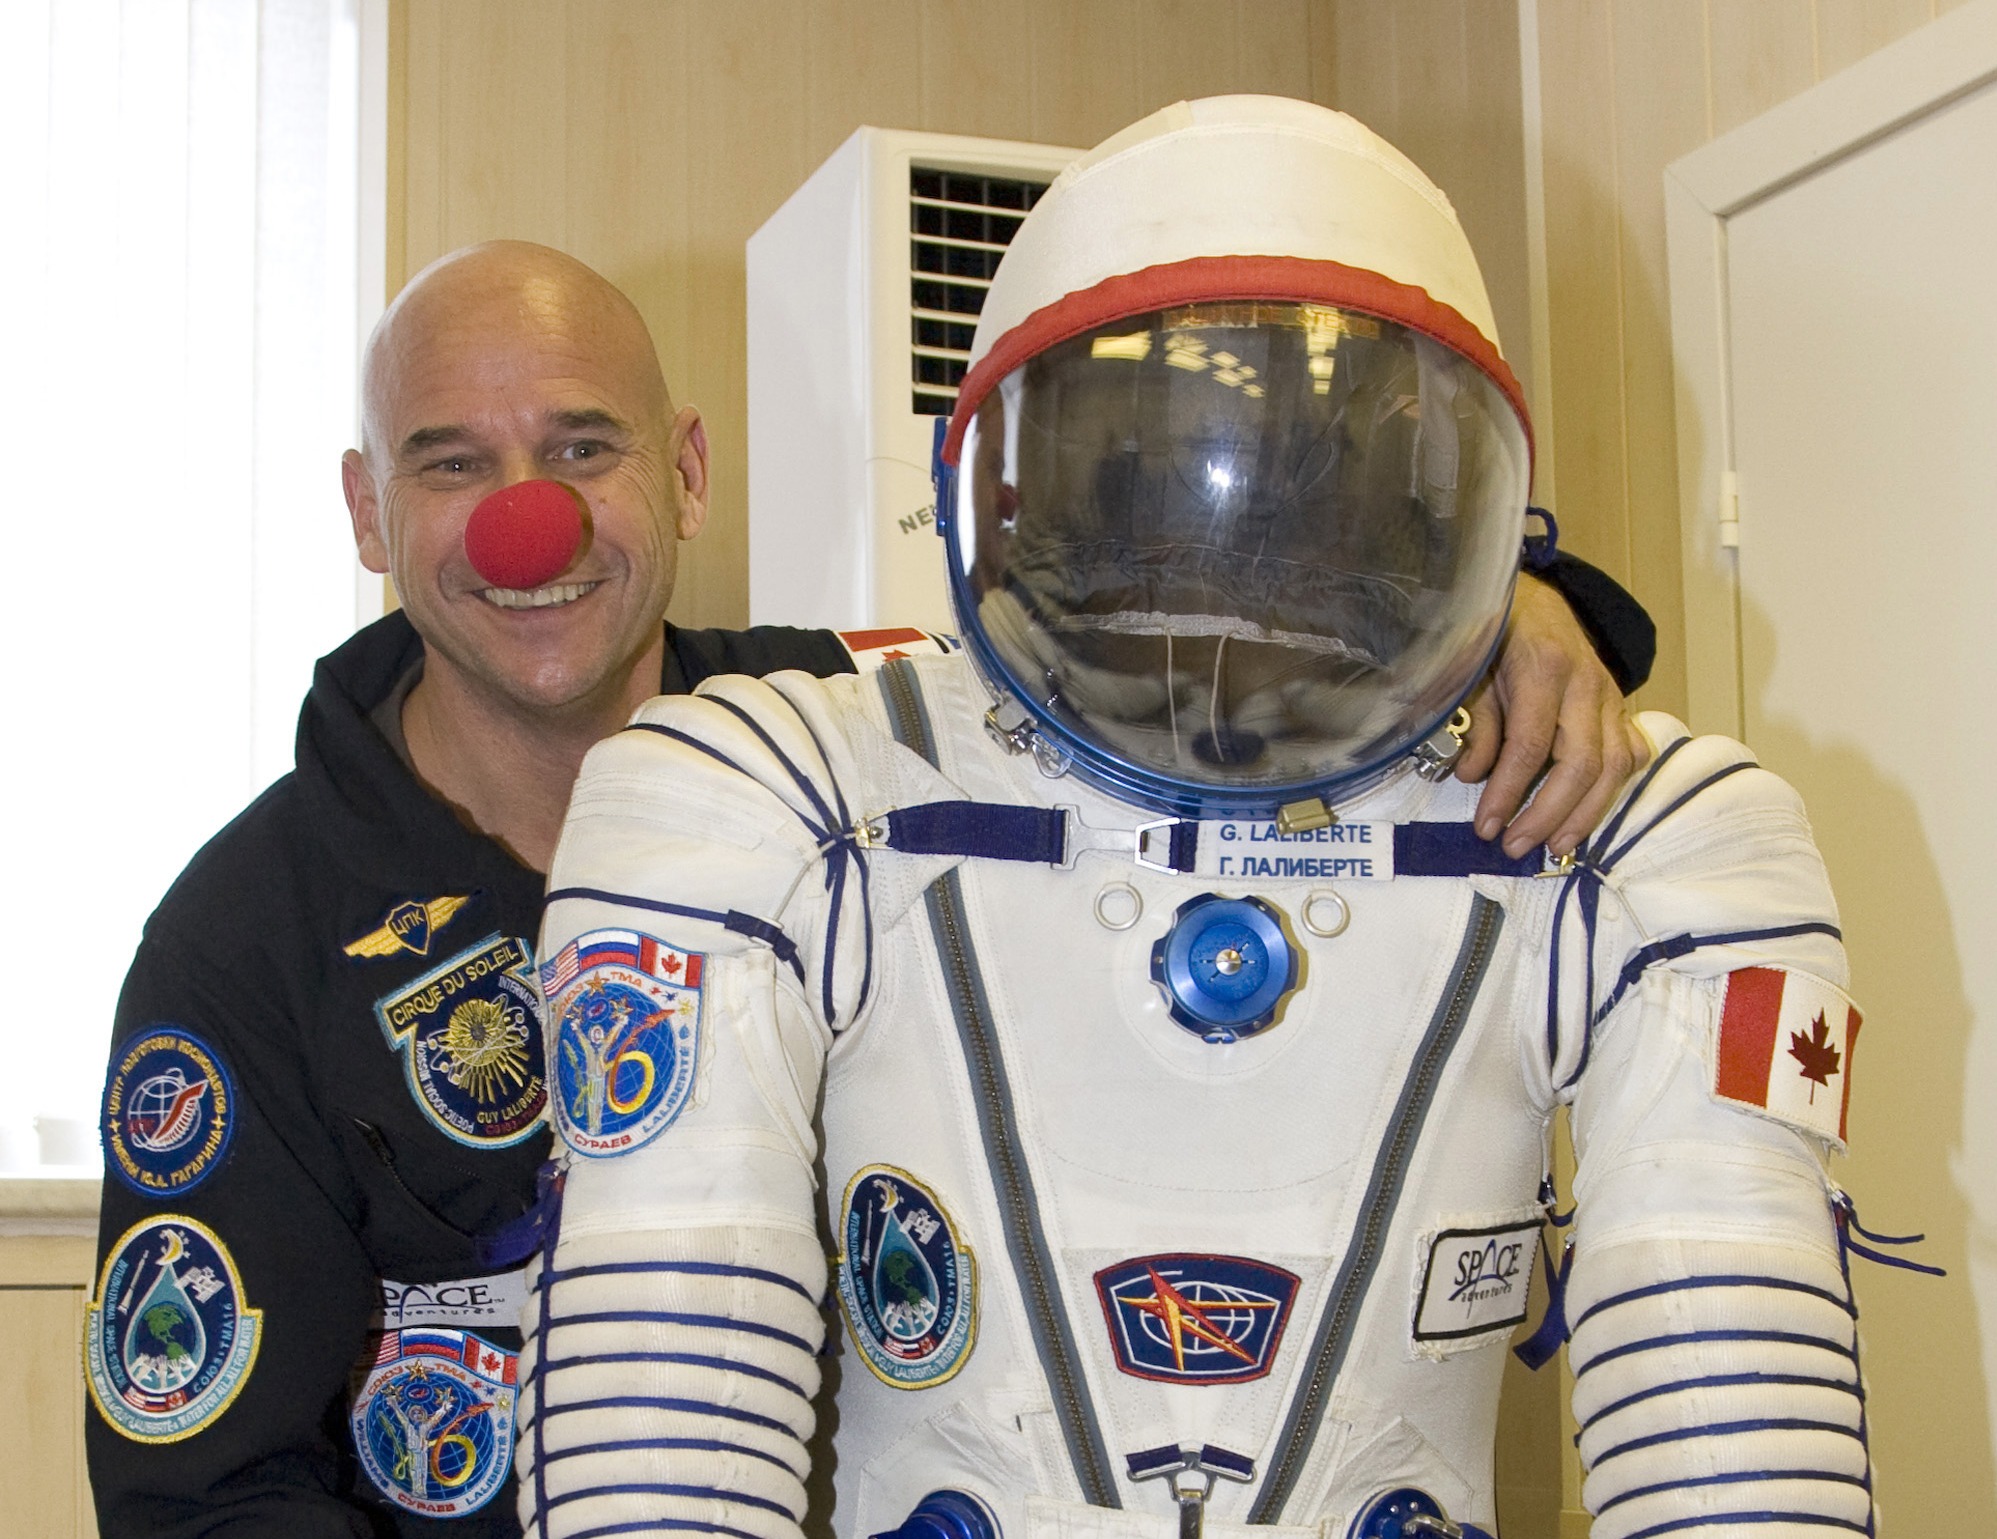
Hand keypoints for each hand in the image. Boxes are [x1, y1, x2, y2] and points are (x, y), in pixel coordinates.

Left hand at [1454, 573, 1650, 857]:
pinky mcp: (1620, 707)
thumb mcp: (1473, 671)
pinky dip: (1615, 787)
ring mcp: (1610, 696)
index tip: (1486, 826)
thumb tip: (1474, 776)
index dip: (1508, 793)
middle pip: (1581, 764)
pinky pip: (1630, 753)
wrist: (1534, 599)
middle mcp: (1586, 684)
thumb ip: (1477, 724)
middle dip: (1548, 814)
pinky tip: (1590, 812)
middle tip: (1517, 845)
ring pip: (1615, 766)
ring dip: (1585, 814)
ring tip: (1555, 845)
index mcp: (1543, 669)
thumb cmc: (1497, 636)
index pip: (1530, 746)